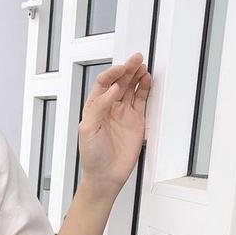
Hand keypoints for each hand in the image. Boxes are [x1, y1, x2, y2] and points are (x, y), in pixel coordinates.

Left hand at [78, 52, 150, 197]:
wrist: (106, 175)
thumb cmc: (92, 156)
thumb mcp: (88, 129)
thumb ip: (99, 107)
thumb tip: (112, 89)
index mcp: (94, 107)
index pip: (103, 84)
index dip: (112, 74)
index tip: (121, 70)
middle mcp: (109, 107)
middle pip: (119, 82)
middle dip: (127, 69)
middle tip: (136, 59)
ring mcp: (123, 113)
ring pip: (131, 88)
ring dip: (136, 76)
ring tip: (142, 66)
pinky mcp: (136, 120)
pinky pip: (141, 100)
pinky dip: (145, 88)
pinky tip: (147, 79)